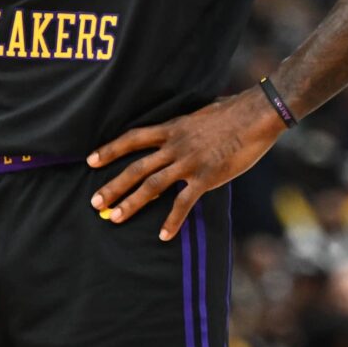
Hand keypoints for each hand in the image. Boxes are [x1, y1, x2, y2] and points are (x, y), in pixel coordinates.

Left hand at [87, 89, 284, 240]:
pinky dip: (172, 220)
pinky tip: (163, 235)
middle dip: (113, 185)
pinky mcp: (206, 177)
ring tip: (115, 218)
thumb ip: (187, 124)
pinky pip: (184, 202)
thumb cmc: (233, 111)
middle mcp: (175, 145)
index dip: (111, 149)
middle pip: (136, 167)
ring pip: (152, 185)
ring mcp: (189, 162)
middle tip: (94, 201)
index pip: (134, 138)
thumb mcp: (201, 113)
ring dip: (131, 203)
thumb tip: (183, 126)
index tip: (91, 160)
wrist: (256, 114)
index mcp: (173, 128)